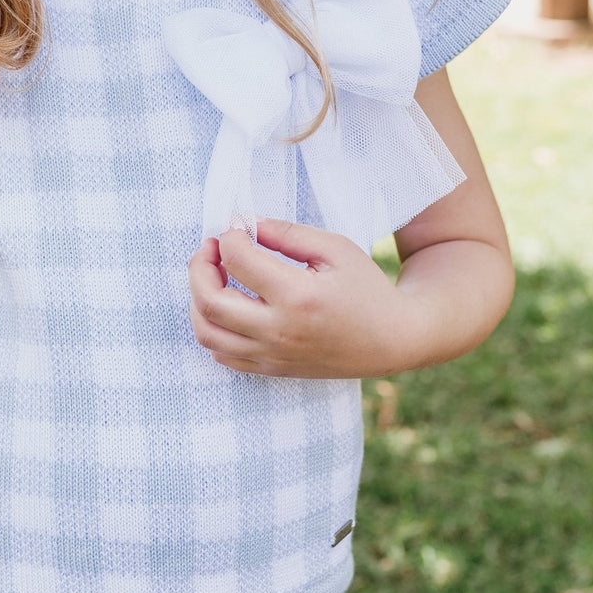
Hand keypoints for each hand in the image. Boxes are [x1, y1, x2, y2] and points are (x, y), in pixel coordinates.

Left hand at [187, 217, 409, 379]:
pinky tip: (227, 306)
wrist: (394, 339)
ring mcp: (273, 355)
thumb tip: (244, 223)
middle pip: (210, 301)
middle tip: (212, 247)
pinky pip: (222, 354)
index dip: (229, 236)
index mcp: (298, 296)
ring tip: (214, 276)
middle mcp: (280, 330)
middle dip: (199, 266)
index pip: (238, 260)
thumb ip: (286, 234)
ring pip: (207, 332)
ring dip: (198, 299)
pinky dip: (212, 327)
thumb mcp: (335, 249)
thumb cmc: (367, 289)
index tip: (237, 227)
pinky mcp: (272, 369)